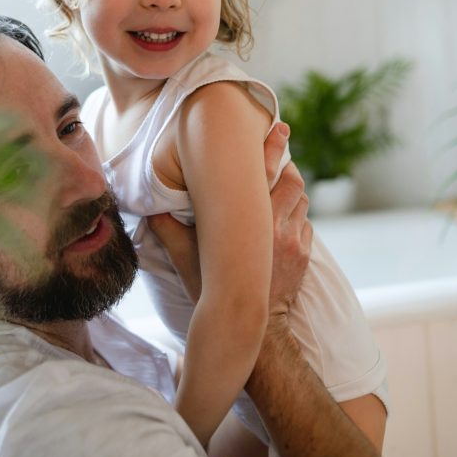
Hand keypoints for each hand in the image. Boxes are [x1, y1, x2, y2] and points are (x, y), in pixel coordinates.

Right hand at [148, 123, 310, 307]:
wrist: (255, 329)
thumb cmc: (214, 293)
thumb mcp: (187, 261)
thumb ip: (169, 230)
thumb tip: (150, 206)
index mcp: (250, 222)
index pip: (266, 173)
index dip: (273, 147)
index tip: (278, 127)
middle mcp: (277, 227)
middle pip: (293, 181)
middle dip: (286, 166)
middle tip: (277, 156)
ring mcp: (294, 241)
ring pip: (301, 200)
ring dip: (291, 192)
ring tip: (276, 190)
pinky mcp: (305, 255)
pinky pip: (306, 224)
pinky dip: (296, 217)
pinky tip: (280, 221)